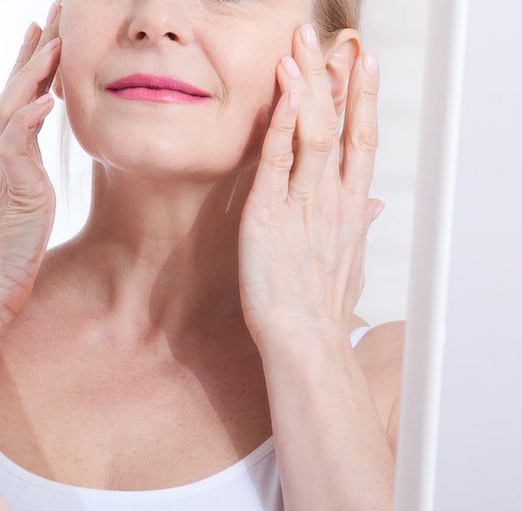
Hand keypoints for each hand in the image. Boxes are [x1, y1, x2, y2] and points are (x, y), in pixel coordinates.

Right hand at [0, 1, 62, 325]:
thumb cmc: (3, 262)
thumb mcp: (22, 212)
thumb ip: (26, 184)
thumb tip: (33, 175)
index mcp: (9, 161)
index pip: (22, 102)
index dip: (35, 67)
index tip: (48, 33)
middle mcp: (3, 159)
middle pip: (16, 91)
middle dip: (38, 50)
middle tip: (53, 12)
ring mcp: (4, 172)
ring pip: (13, 109)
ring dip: (33, 72)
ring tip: (53, 39)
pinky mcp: (11, 191)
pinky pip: (16, 149)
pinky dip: (28, 121)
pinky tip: (45, 100)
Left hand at [238, 24, 384, 347]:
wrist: (304, 342)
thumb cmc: (321, 309)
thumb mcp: (349, 263)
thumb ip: (359, 227)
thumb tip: (374, 207)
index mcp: (350, 208)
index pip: (360, 141)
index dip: (363, 99)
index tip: (365, 63)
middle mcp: (332, 199)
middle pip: (341, 125)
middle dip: (339, 77)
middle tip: (336, 35)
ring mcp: (303, 204)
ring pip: (313, 132)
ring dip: (308, 85)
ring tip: (303, 44)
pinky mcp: (269, 214)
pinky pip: (276, 159)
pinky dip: (280, 120)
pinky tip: (281, 89)